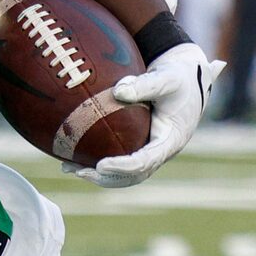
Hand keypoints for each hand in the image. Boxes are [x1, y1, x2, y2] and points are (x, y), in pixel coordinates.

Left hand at [78, 44, 219, 188]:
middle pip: (134, 175)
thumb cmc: (177, 78)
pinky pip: (120, 165)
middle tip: (78, 171)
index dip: (123, 166)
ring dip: (98, 176)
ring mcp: (151, 152)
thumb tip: (117, 91)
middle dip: (106, 177)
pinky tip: (72, 160)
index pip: (146, 161)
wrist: (187, 80)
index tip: (100, 164)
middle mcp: (162, 151)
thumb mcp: (167, 78)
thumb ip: (145, 85)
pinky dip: (98, 166)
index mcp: (171, 139)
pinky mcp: (141, 148)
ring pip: (126, 175)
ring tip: (68, 168)